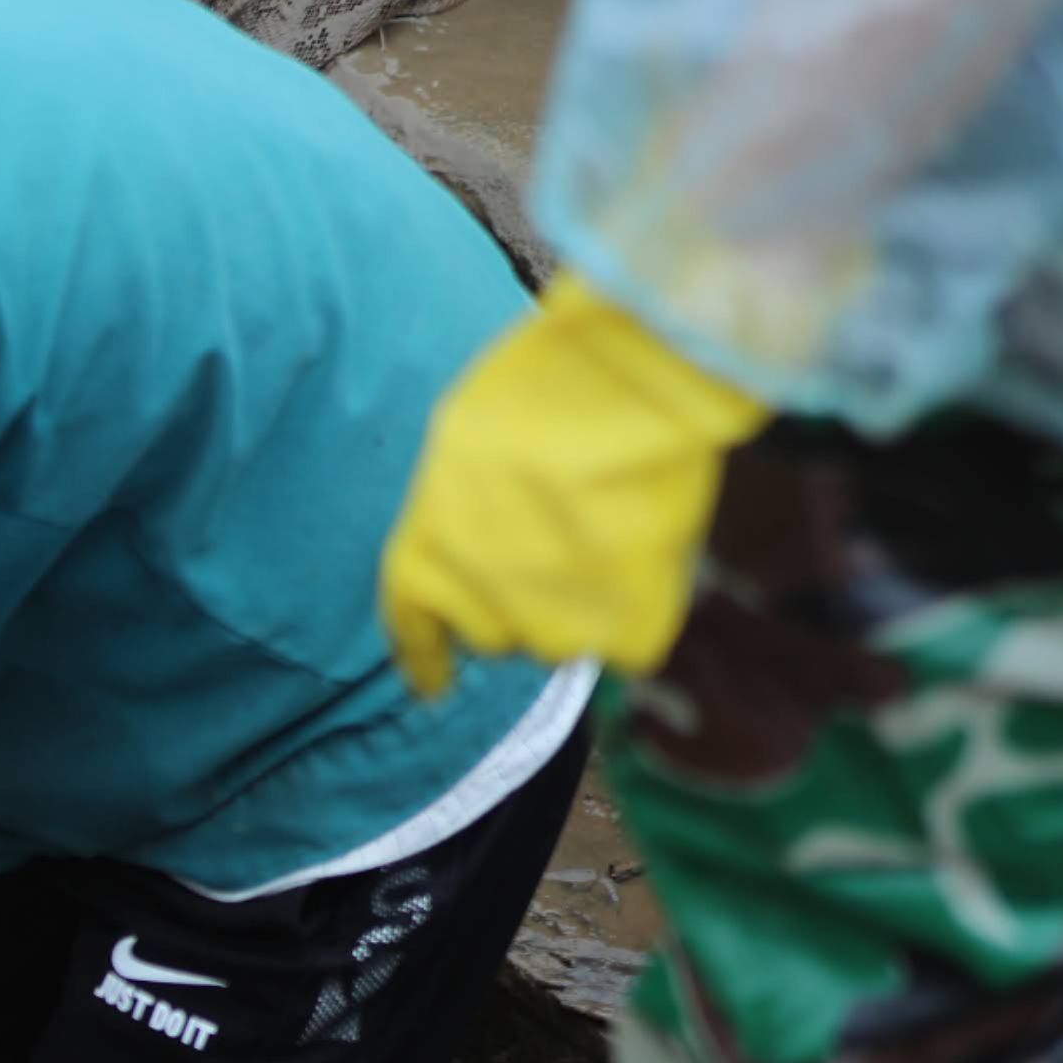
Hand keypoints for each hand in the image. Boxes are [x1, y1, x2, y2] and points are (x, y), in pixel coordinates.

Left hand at [380, 274, 772, 697]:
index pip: (412, 625)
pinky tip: (650, 553)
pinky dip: (642, 608)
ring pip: (561, 638)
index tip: (435, 689)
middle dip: (522, 603)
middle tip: (565, 543)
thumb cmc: (547, 380)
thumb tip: (495, 531)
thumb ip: (470, 506)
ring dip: (581, 605)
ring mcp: (550, 619)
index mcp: (422, 548)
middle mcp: (476, 600)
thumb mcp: (470, 440)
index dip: (426, 658)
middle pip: (497, 633)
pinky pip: (630, 641)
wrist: (631, 372)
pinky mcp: (622, 625)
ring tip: (610, 531)